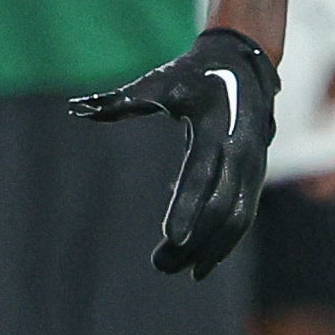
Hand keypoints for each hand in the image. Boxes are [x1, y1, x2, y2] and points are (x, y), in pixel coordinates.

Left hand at [69, 28, 277, 277]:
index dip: (186, 208)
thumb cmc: (192, 74)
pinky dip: (224, 243)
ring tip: (176, 271)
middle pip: (221, 208)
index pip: (200, 175)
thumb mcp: (159, 82)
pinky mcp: (256, 176)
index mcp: (215, 127)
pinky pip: (243, 216)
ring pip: (238, 220)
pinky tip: (199, 264)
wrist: (244, 63)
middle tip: (159, 265)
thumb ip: (121, 100)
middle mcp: (240, 151)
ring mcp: (254, 166)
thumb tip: (79, 108)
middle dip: (193, 242)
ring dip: (210, 251)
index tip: (169, 238)